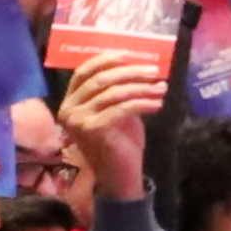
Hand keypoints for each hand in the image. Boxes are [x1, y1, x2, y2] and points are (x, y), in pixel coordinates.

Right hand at [59, 39, 162, 203]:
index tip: (128, 55)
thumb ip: (117, 92)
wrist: (118, 176)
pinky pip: (122, 107)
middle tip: (154, 71)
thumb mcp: (115, 112)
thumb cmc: (118, 144)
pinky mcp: (94, 129)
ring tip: (162, 87)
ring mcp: (79, 119)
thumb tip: (137, 68)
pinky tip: (158, 103)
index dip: (105, 60)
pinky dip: (143, 103)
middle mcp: (69, 109)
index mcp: (70, 102)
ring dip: (142, 87)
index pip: (83, 72)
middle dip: (131, 72)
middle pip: (101, 79)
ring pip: (114, 92)